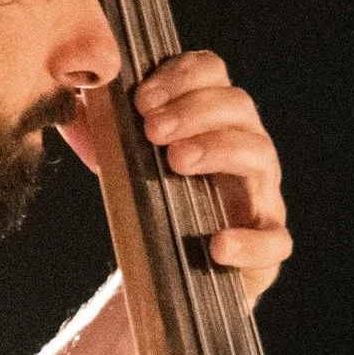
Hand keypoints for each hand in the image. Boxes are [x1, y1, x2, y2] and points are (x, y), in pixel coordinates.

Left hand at [58, 51, 289, 303]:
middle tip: (152, 129)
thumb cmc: (148, 210)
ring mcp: (260, 198)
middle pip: (239, 106)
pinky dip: (251, 241)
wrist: (161, 280)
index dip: (182, 76)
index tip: (141, 99)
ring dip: (218, 149)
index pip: (213, 74)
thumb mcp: (124, 162)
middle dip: (194, 109)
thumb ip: (103, 127)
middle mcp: (244, 150)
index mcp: (212, 121)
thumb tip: (77, 92)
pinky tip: (218, 244)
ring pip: (260, 156)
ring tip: (176, 161)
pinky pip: (276, 241)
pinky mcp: (266, 251)